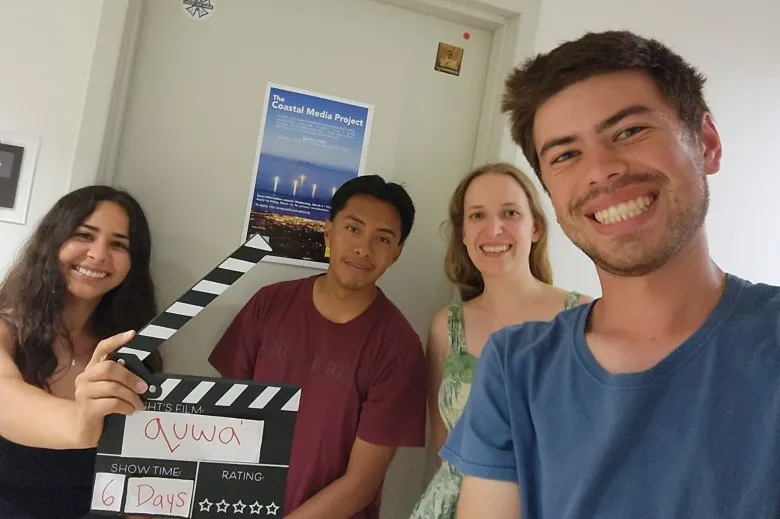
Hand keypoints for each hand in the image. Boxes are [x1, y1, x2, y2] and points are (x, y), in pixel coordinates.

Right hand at [72, 330, 148, 447]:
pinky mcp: (86, 409)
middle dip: (131, 377)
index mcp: (93, 368)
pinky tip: (130, 410)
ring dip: (131, 396)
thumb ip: (122, 378)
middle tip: (144, 388)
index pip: (103, 348)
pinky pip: (111, 403)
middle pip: (109, 368)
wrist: (82, 429)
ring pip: (112, 387)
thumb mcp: (112, 389)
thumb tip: (145, 377)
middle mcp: (85, 377)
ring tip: (139, 404)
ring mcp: (83, 393)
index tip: (132, 334)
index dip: (117, 340)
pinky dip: (125, 407)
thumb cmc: (102, 405)